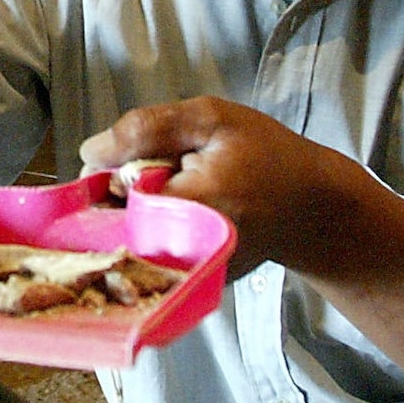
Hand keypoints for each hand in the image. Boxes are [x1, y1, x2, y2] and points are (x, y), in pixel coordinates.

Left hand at [79, 96, 364, 278]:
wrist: (314, 208)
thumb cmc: (266, 155)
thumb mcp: (211, 119)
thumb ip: (147, 129)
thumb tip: (90, 152)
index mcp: (191, 207)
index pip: (114, 196)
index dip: (110, 173)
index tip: (135, 159)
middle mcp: (184, 254)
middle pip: (113, 223)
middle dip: (119, 193)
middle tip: (162, 172)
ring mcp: (187, 275)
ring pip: (126, 240)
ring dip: (133, 211)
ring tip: (173, 190)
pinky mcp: (190, 283)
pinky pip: (147, 254)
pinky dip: (150, 229)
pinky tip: (177, 212)